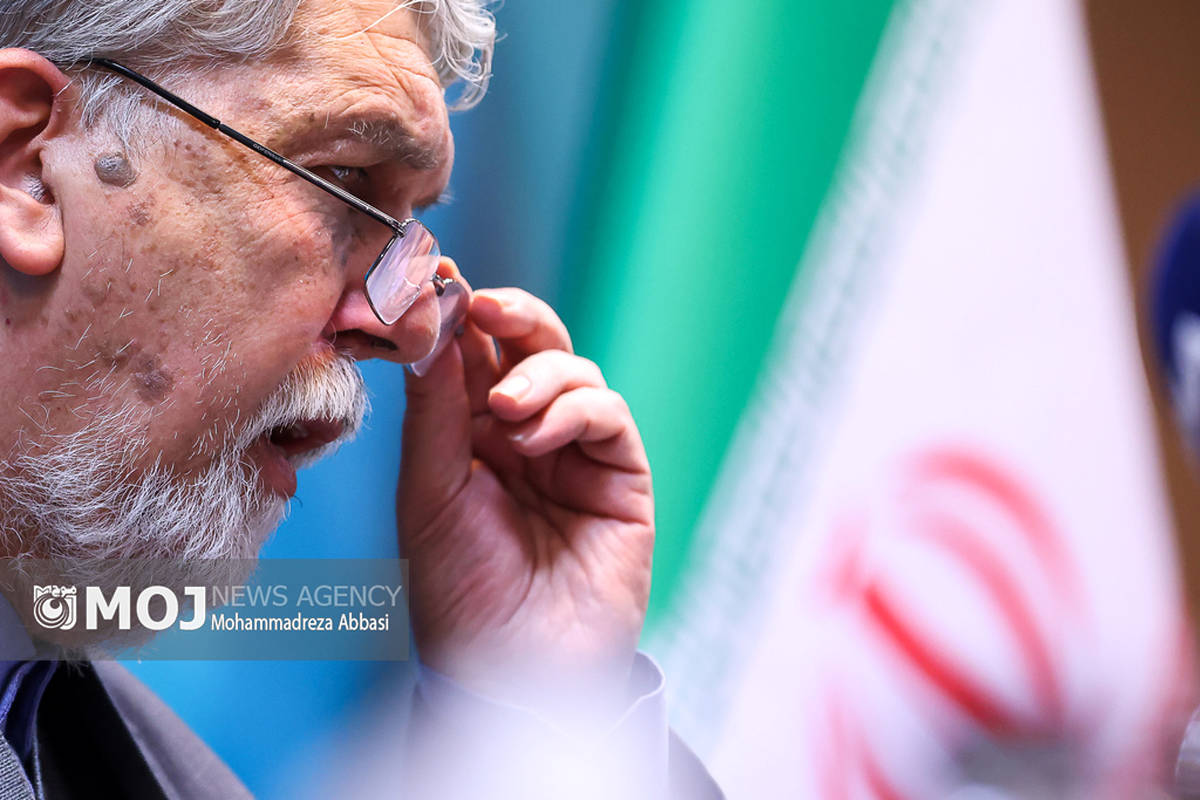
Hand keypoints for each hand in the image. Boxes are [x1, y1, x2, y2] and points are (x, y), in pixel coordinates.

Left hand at [398, 260, 653, 719]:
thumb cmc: (458, 592)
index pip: (472, 354)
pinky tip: (536, 437)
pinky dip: (573, 409)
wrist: (511, 672)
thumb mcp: (429, 493)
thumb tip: (436, 324)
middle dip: (510, 315)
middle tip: (484, 305)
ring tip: (507, 413)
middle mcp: (526, 434)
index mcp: (472, 434)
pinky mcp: (621, 476)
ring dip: (538, 375)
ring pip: (572, 369)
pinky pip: (607, 413)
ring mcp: (576, 453)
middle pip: (530, 345)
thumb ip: (436, 409)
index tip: (435, 274)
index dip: (457, 313)